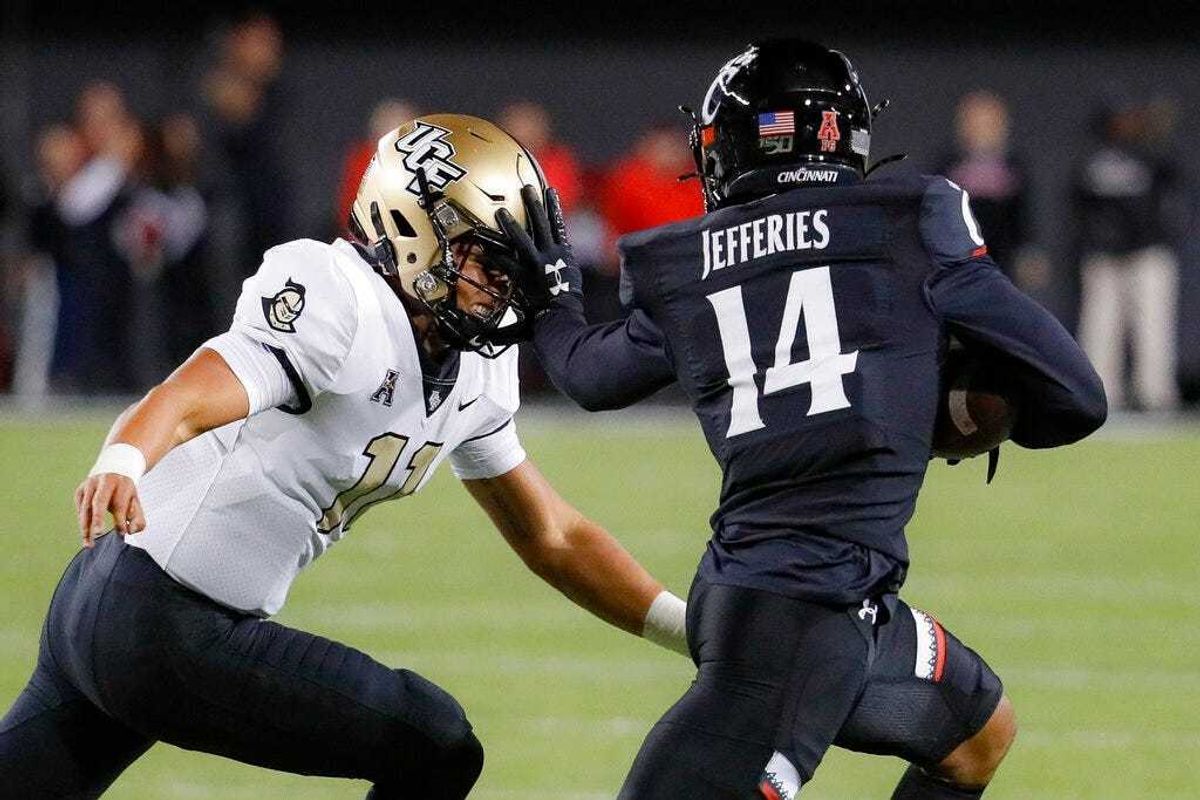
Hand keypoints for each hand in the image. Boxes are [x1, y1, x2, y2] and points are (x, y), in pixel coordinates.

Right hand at [75, 473, 145, 547]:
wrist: (112, 473)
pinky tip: (86, 534)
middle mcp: (103, 481)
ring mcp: (89, 485)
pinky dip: (83, 522)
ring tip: (89, 544)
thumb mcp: (135, 502)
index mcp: (121, 483)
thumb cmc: (125, 494)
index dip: (120, 519)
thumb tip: (130, 531)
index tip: (122, 533)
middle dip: (98, 518)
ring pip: (85, 508)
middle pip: (99, 501)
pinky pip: (80, 509)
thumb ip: (138, 519)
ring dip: (85, 527)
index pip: (119, 503)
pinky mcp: (80, 491)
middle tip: (98, 533)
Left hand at [496, 185, 583, 311]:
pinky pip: (508, 263)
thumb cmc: (570, 296)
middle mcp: (550, 254)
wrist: (563, 311)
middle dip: (534, 205)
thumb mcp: (573, 274)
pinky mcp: (525, 276)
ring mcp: (537, 263)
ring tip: (500, 212)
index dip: (554, 207)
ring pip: (523, 239)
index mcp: (563, 252)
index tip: (550, 191)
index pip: (558, 224)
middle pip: (541, 224)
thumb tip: (566, 251)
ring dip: (511, 225)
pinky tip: (485, 248)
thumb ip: (566, 259)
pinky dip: (497, 256)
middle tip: (527, 188)